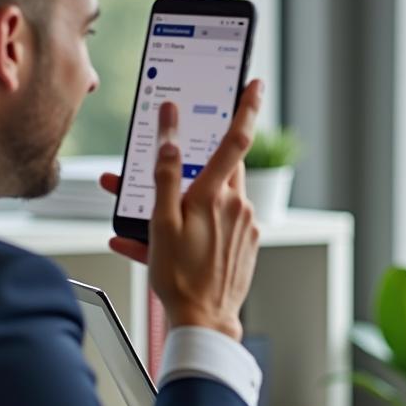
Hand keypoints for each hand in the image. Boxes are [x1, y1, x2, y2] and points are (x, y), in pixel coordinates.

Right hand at [100, 81, 263, 337]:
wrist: (204, 322)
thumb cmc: (178, 277)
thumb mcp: (161, 222)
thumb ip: (165, 173)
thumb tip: (170, 131)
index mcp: (216, 196)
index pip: (235, 139)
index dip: (245, 107)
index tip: (253, 84)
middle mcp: (237, 206)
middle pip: (219, 168)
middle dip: (194, 165)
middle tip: (170, 168)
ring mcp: (245, 226)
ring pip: (214, 198)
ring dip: (186, 203)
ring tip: (151, 227)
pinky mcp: (247, 244)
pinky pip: (218, 225)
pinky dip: (195, 228)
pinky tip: (164, 246)